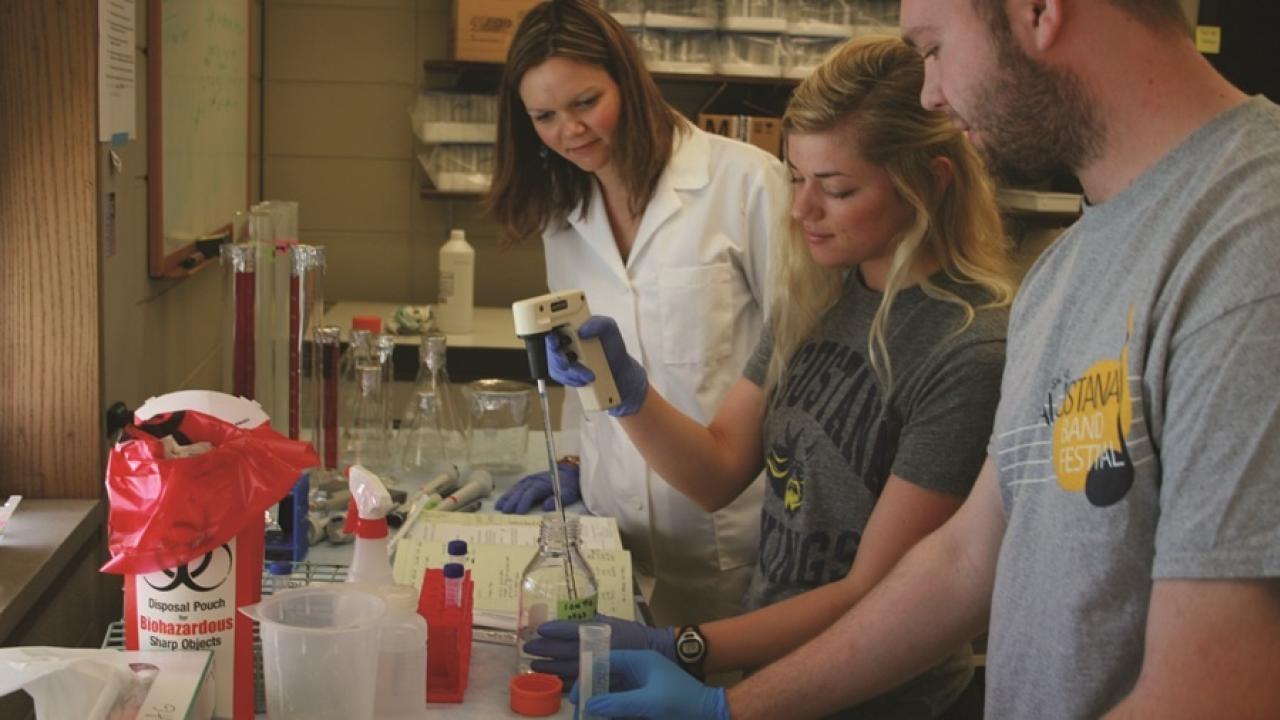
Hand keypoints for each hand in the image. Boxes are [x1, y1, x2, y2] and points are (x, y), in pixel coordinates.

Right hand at [493, 461, 579, 513]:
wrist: (570, 473)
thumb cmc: (569, 486)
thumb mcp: (569, 493)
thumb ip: (559, 499)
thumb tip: (546, 506)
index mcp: (544, 483)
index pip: (531, 492)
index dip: (524, 502)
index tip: (518, 511)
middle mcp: (535, 480)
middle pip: (521, 491)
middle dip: (512, 501)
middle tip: (504, 511)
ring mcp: (531, 479)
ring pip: (517, 488)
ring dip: (507, 497)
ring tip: (498, 506)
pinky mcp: (529, 481)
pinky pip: (517, 487)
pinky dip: (509, 493)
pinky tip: (503, 500)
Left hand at [525, 615, 674, 682]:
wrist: (655, 655)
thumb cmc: (633, 636)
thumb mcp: (613, 622)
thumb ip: (593, 620)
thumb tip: (571, 616)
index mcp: (600, 631)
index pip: (573, 629)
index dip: (555, 629)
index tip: (541, 629)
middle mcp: (598, 649)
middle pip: (565, 650)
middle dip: (545, 649)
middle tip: (529, 647)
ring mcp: (599, 667)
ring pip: (568, 668)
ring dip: (549, 667)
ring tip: (534, 665)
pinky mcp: (602, 681)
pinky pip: (578, 683)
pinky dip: (563, 682)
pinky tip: (552, 679)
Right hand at [546, 315, 648, 417]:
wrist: (619, 369)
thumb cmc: (612, 346)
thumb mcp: (610, 328)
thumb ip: (599, 323)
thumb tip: (582, 329)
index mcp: (571, 327)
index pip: (551, 327)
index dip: (548, 333)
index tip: (554, 340)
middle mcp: (564, 341)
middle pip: (549, 348)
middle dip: (557, 358)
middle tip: (569, 362)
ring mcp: (563, 357)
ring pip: (554, 365)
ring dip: (570, 372)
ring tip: (588, 375)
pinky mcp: (565, 371)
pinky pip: (559, 377)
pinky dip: (571, 380)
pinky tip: (583, 379)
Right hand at [569, 650, 727, 719]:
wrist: (712, 715)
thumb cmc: (681, 703)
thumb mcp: (648, 702)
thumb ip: (617, 703)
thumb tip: (589, 705)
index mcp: (641, 661)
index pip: (607, 661)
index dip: (588, 675)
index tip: (576, 695)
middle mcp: (640, 671)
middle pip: (608, 678)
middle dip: (593, 693)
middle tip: (579, 710)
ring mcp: (644, 687)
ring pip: (615, 694)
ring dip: (603, 705)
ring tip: (588, 718)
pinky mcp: (648, 703)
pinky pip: (625, 706)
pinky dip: (615, 713)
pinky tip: (605, 719)